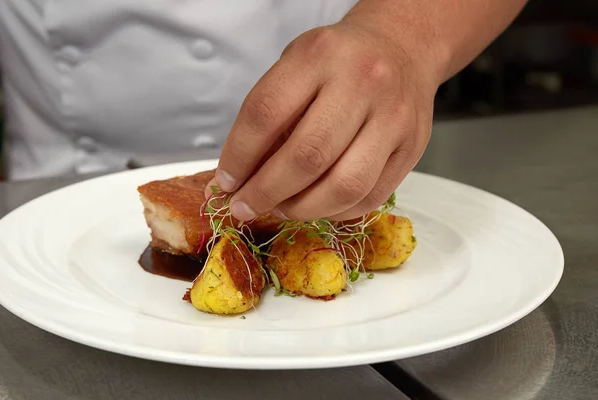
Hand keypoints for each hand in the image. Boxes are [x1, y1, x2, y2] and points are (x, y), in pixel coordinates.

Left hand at [208, 20, 439, 220]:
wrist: (402, 48)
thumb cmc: (339, 62)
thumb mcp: (298, 66)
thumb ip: (271, 116)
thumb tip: (239, 178)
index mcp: (320, 55)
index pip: (266, 114)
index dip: (239, 156)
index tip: (226, 183)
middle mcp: (362, 83)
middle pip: (307, 156)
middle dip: (266, 193)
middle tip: (245, 207)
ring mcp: (394, 117)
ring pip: (344, 186)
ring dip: (303, 210)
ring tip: (282, 209)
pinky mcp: (413, 148)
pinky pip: (370, 197)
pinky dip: (336, 212)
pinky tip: (318, 206)